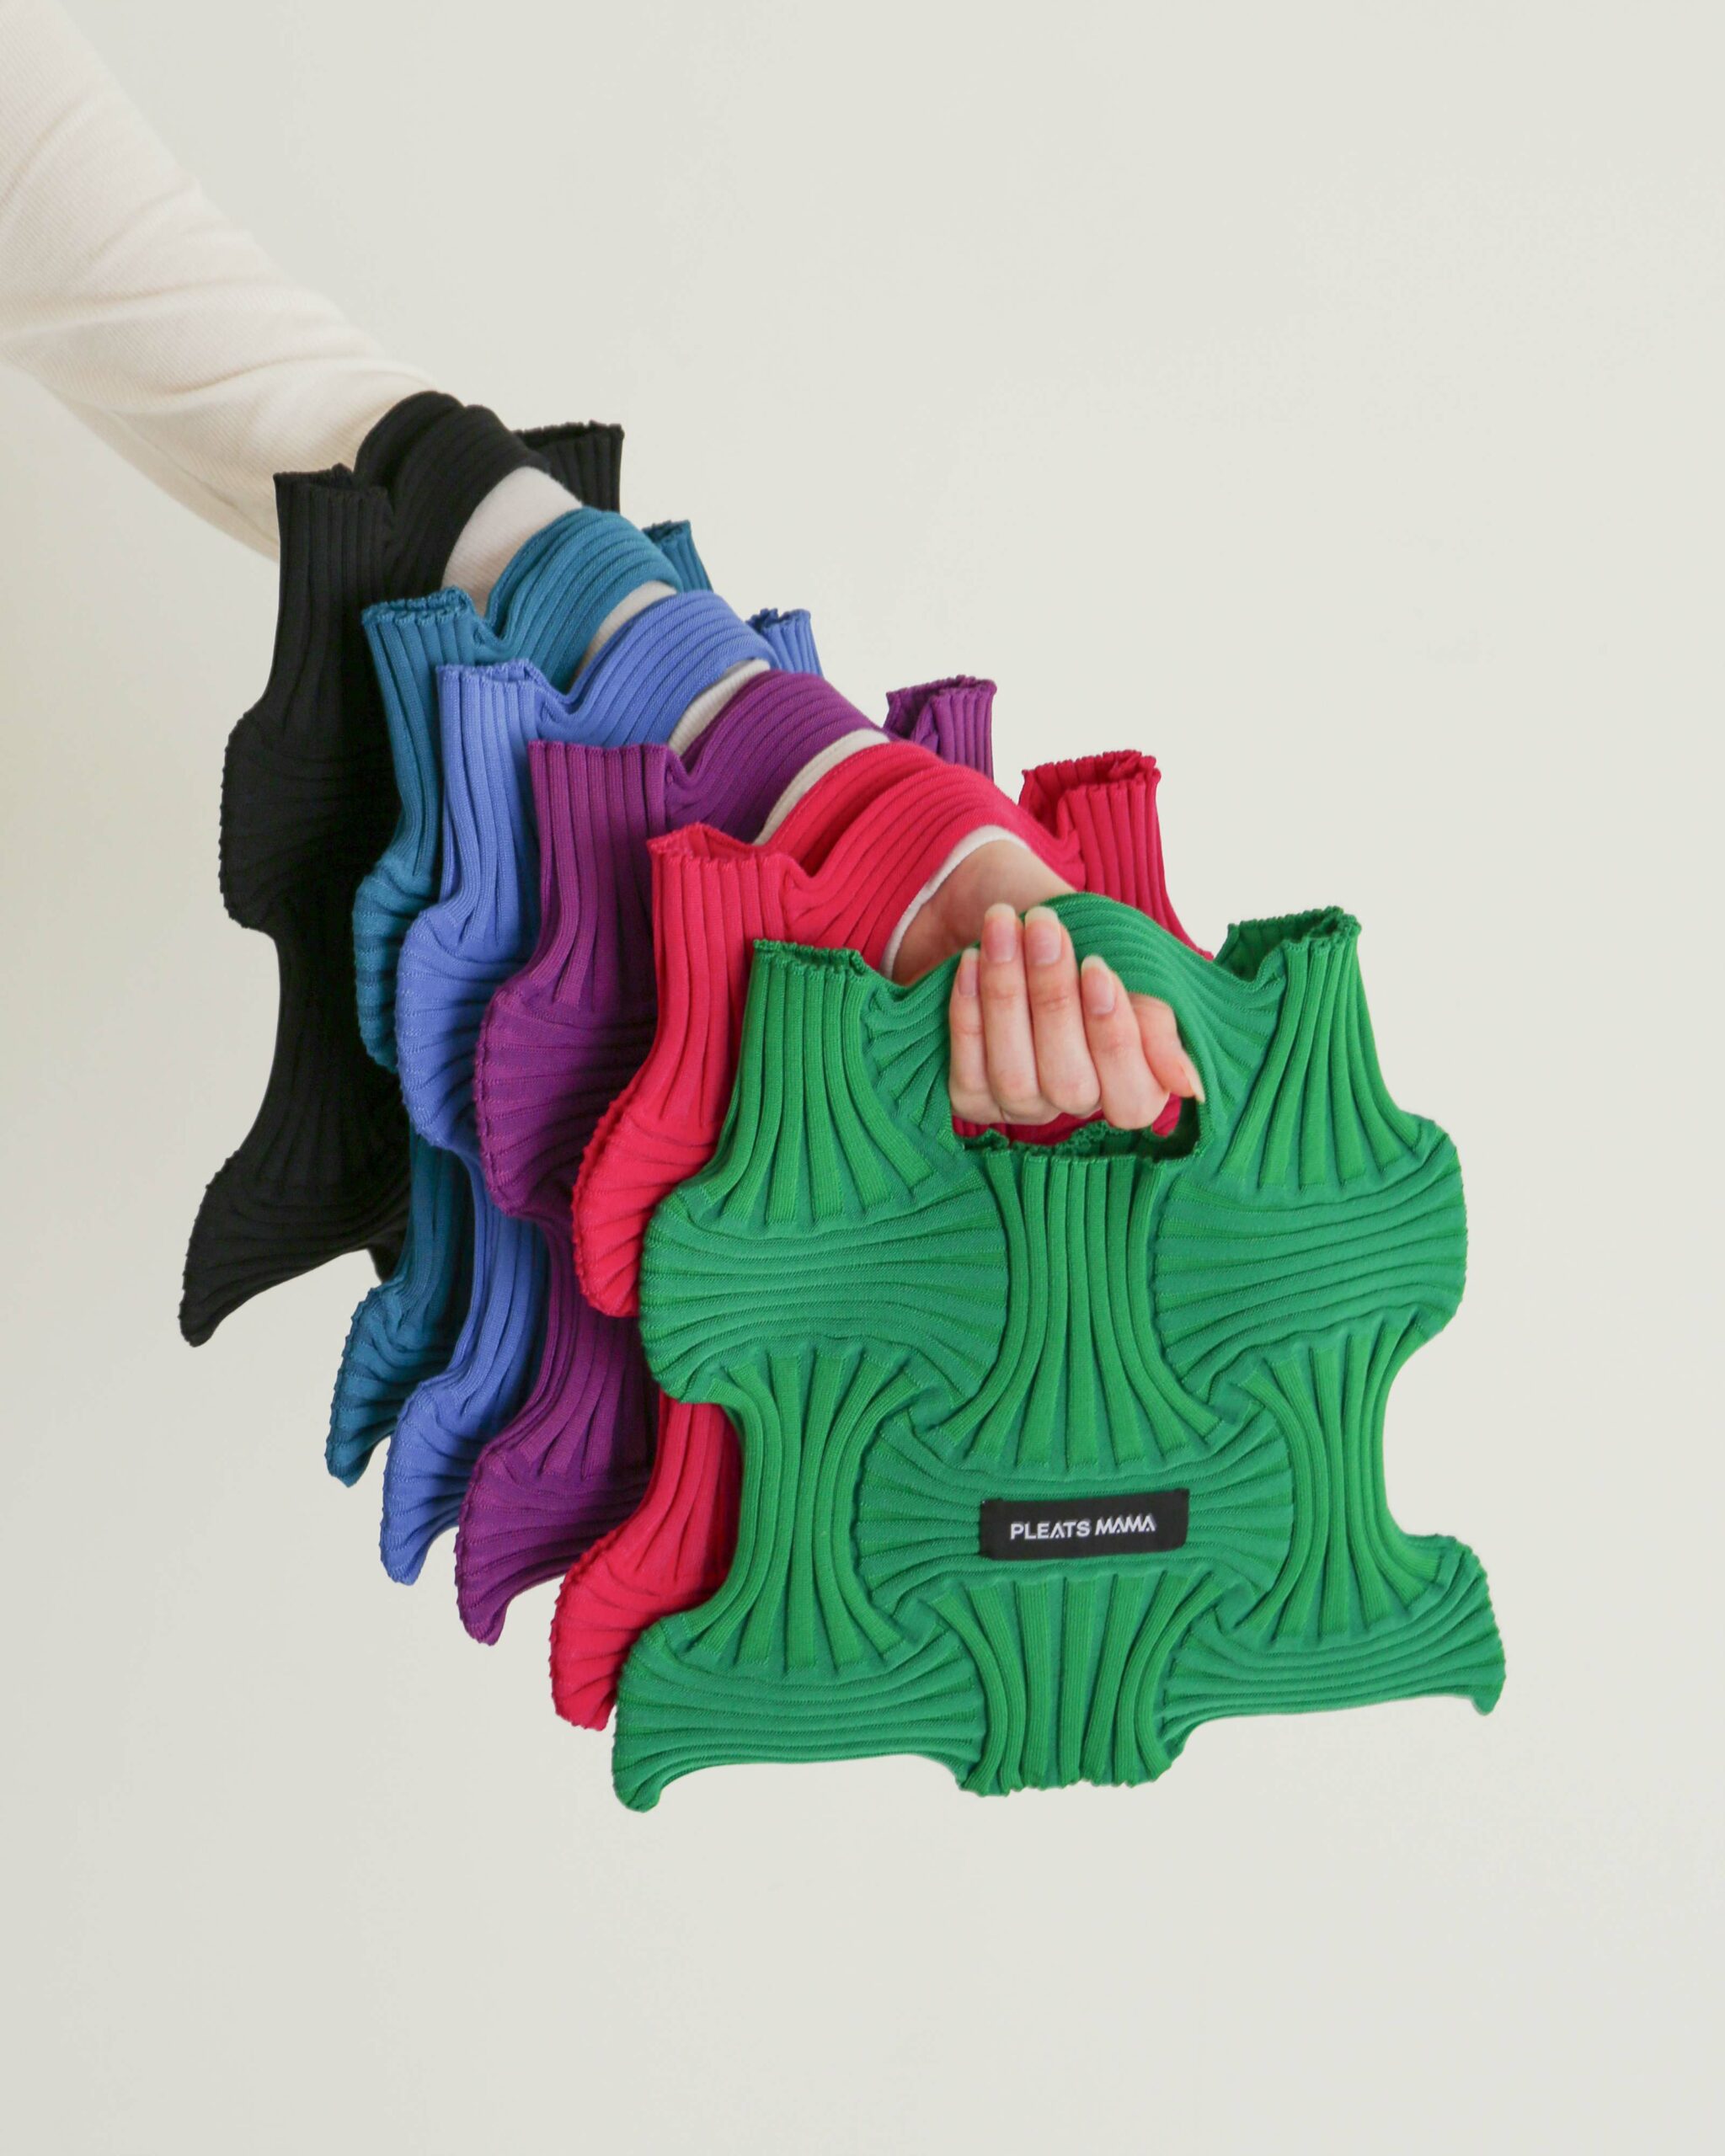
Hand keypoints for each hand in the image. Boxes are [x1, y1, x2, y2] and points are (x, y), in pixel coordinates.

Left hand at [890, 839, 1201, 1129]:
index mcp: (1129, 1076)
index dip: (1115, 1041)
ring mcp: (1022, 1106)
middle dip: (1054, 1001)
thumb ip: (1155, 1016)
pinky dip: (969, 1011)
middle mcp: (1076, 1101)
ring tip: (1003, 925)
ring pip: (1015, 1077)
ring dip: (1006, 995)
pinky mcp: (971, 1099)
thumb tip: (1189, 1086)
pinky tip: (970, 960)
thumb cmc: (1076, 932)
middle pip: (1070, 1085)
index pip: (1133, 1100)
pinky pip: (968, 1070)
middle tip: (1045, 926)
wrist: (1001, 899)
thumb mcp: (1124, 957)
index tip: (1096, 967)